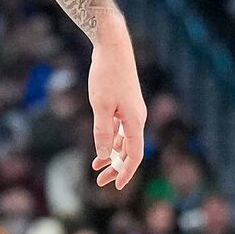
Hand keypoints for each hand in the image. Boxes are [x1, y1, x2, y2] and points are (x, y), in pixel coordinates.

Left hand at [88, 23, 146, 190]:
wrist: (113, 47)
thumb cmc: (106, 75)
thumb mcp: (101, 106)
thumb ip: (102, 132)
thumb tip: (104, 155)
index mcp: (135, 121)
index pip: (135, 155)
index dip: (126, 172)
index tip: (117, 186)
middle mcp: (137, 118)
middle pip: (130, 150)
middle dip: (116, 167)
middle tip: (100, 181)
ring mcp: (131, 111)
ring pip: (124, 140)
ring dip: (112, 154)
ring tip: (97, 167)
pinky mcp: (125, 103)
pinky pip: (120, 128)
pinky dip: (110, 139)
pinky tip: (101, 146)